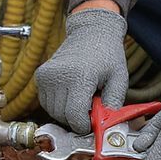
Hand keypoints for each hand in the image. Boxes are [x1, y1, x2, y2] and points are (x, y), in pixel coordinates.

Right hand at [36, 7, 128, 133]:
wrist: (91, 31)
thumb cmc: (108, 55)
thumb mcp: (119, 79)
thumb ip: (113, 105)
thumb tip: (105, 128)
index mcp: (79, 77)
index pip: (74, 116)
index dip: (84, 126)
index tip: (93, 122)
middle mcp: (58, 76)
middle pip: (63, 116)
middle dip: (77, 119)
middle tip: (91, 107)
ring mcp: (46, 75)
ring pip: (53, 112)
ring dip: (67, 112)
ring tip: (82, 98)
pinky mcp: (40, 76)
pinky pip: (47, 103)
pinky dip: (58, 104)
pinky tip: (71, 94)